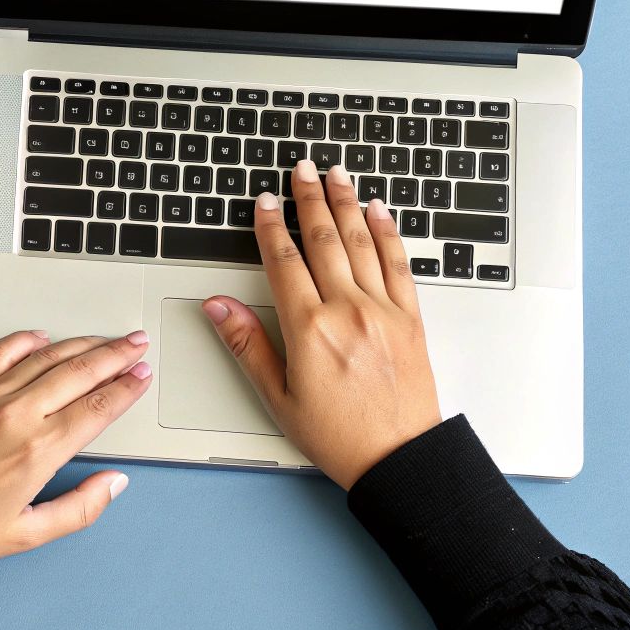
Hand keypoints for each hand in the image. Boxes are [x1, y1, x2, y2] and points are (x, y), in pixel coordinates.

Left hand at [0, 330, 150, 564]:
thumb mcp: (27, 535)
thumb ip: (79, 509)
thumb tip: (113, 484)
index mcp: (38, 452)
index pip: (97, 407)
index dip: (126, 388)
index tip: (142, 377)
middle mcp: (17, 416)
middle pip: (80, 372)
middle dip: (115, 355)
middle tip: (137, 345)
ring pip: (46, 357)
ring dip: (82, 344)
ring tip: (105, 338)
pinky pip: (0, 352)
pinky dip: (25, 339)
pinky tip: (42, 336)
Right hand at [203, 161, 440, 489]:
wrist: (400, 459)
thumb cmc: (339, 437)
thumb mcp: (278, 397)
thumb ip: (248, 345)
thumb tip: (218, 307)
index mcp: (309, 330)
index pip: (284, 262)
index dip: (271, 227)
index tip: (265, 202)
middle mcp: (348, 311)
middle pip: (324, 240)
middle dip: (310, 199)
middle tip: (301, 170)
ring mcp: (383, 311)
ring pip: (362, 242)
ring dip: (347, 203)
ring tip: (337, 175)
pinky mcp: (411, 319)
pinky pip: (398, 264)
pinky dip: (387, 233)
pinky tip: (379, 213)